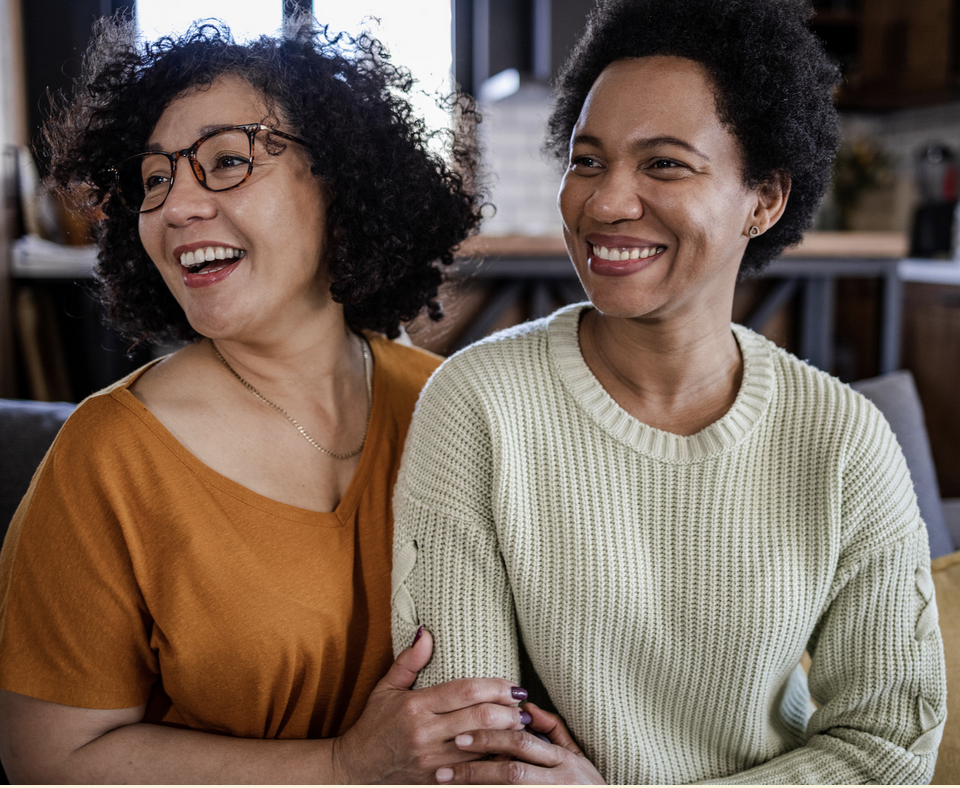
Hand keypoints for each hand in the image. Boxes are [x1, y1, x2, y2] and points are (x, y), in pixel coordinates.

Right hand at [332, 628, 529, 783]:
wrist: (355, 770)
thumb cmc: (373, 725)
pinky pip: (473, 772)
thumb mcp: (385, 689)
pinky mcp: (436, 782)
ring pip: (481, 747)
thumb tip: (426, 632)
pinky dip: (492, 761)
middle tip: (524, 706)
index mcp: (415, 706)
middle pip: (479, 718)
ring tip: (523, 727)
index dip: (494, 686)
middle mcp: (425, 733)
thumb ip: (409, 661)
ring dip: (507, 737)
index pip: (465, 691)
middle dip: (508, 711)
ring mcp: (432, 761)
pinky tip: (506, 753)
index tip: (514, 685)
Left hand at [434, 702, 605, 784]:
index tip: (460, 735)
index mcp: (565, 760)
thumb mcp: (576, 755)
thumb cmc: (587, 786)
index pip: (523, 743)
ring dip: (476, 785)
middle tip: (447, 761)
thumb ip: (552, 729)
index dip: (491, 737)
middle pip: (513, 769)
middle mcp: (560, 781)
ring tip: (446, 781)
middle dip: (476, 764)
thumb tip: (526, 707)